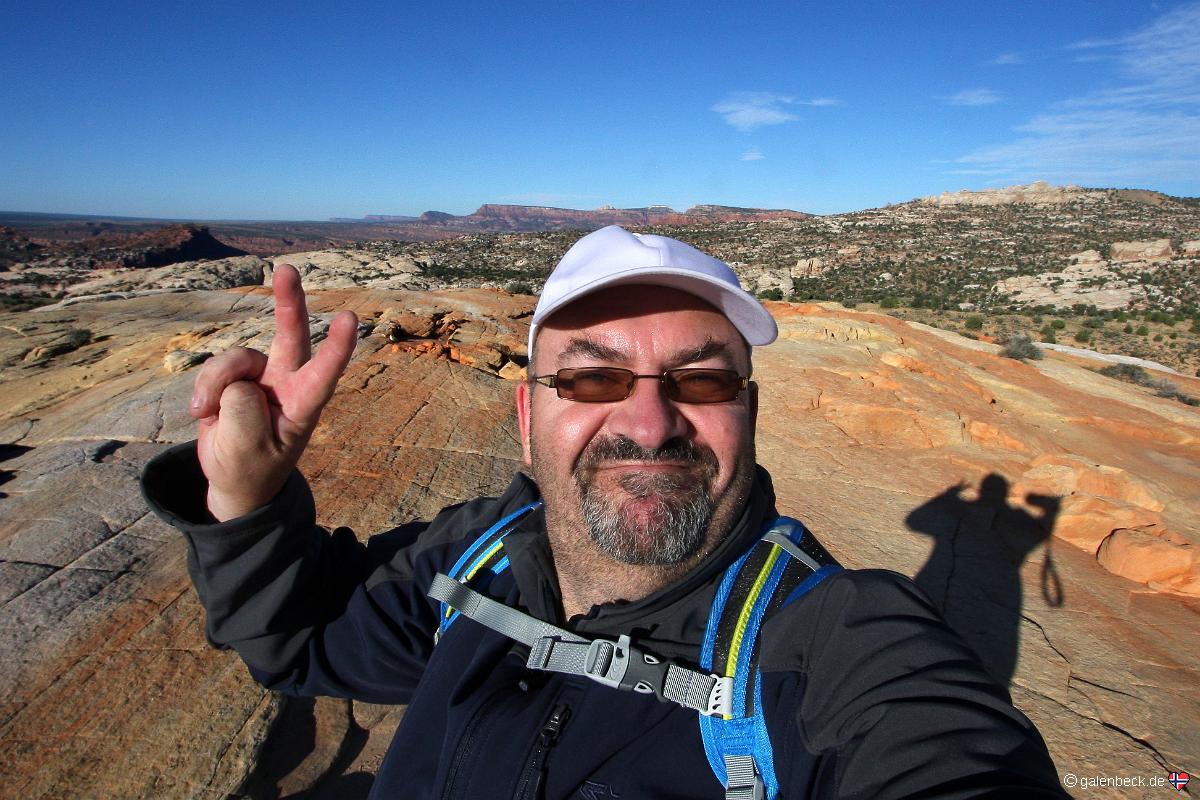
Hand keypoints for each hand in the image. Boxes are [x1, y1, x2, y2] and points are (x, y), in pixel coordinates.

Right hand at [190, 264, 357, 520]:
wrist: (233, 477)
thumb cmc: (251, 468)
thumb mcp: (248, 451)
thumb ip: (244, 415)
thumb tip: (239, 381)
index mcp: (303, 403)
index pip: (324, 372)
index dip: (336, 347)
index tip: (350, 319)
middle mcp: (287, 381)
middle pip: (291, 334)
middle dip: (288, 300)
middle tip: (286, 269)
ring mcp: (261, 375)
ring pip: (234, 359)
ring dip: (214, 384)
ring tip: (207, 415)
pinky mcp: (236, 375)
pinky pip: (215, 368)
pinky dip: (203, 389)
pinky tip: (202, 412)